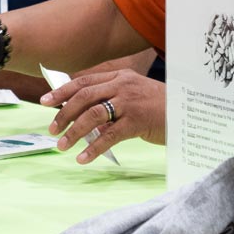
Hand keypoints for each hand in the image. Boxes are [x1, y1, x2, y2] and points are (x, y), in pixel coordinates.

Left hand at [40, 69, 165, 163]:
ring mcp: (129, 102)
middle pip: (84, 97)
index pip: (84, 81)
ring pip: (92, 115)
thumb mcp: (134, 94)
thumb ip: (111, 98)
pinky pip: (109, 136)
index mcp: (119, 76)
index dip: (62, 91)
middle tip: (53, 129)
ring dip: (74, 132)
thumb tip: (82, 113)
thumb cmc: (160, 106)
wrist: (189, 112)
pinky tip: (83, 158)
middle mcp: (122, 85)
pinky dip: (93, 148)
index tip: (45, 102)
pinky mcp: (137, 121)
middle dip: (64, 114)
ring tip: (63, 145)